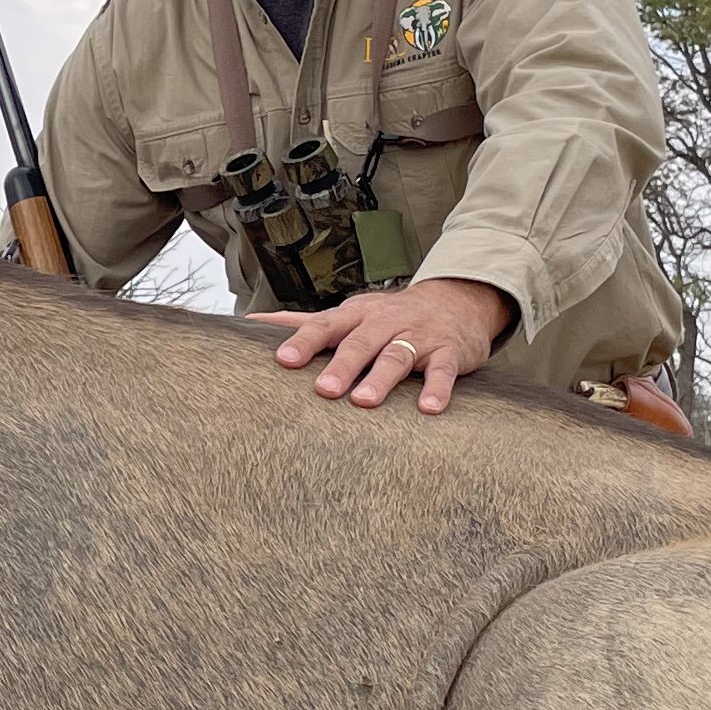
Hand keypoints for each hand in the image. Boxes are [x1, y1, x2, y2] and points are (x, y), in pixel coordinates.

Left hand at [256, 277, 516, 413]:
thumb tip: (253, 322)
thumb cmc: (390, 316)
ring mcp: (418, 336)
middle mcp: (385, 323)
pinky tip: (428, 408)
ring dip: (381, 378)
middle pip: (360, 342)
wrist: (456, 301)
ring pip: (397, 355)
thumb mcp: (350, 313)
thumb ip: (306, 323)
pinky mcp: (448, 352)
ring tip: (364, 401)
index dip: (305, 342)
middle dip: (342, 365)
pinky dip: (437, 388)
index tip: (283, 360)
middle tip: (324, 390)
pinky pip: (443, 370)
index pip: (325, 326)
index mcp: (356, 315)